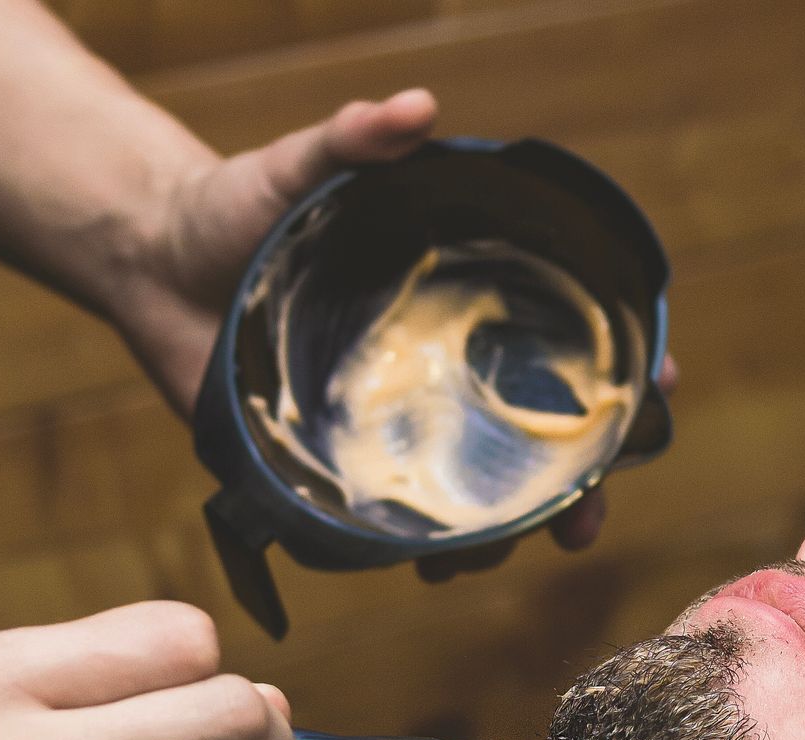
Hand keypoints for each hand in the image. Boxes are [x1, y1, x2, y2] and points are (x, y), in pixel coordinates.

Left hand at [110, 88, 673, 578]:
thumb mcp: (295, 167)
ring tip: (487, 559)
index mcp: (457, 299)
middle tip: (584, 525)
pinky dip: (420, 551)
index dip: (621, 361)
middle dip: (578, 487)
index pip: (563, 333)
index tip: (657, 379)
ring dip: (501, 536)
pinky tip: (426, 569)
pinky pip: (396, 518)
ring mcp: (398, 418)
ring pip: (477, 491)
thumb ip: (353, 139)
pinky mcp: (341, 458)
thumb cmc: (234, 205)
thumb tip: (418, 106)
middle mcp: (443, 365)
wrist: (147, 258)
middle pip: (538, 435)